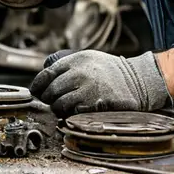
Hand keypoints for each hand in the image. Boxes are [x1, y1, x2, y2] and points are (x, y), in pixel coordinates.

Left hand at [30, 50, 169, 117]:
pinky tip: (76, 112)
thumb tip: (44, 72)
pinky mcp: (95, 105)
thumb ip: (67, 63)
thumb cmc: (109, 72)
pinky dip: (70, 115)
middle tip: (51, 101)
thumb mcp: (89, 58)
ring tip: (64, 108)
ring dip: (58, 109)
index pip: (47, 73)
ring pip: (59, 104)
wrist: (137, 80)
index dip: (38, 84)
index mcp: (77, 60)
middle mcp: (80, 73)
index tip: (36, 91)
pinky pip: (72, 114)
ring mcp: (87, 89)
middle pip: (51, 91)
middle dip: (48, 98)